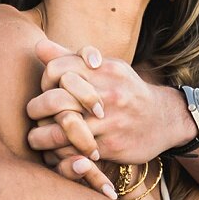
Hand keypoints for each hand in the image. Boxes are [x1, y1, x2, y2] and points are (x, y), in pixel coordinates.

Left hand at [25, 38, 192, 166]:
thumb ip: (70, 58)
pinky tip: (56, 150)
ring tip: (37, 136)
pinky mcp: (111, 145)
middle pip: (56, 99)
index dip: (44, 80)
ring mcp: (110, 120)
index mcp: (103, 69)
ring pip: (62, 128)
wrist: (163, 119)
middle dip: (37, 109)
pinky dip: (60, 153)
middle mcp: (107, 93)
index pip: (57, 69)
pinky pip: (76, 150)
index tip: (46, 89)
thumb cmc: (126, 90)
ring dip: (42, 136)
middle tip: (34, 114)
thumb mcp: (105, 68)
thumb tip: (38, 46)